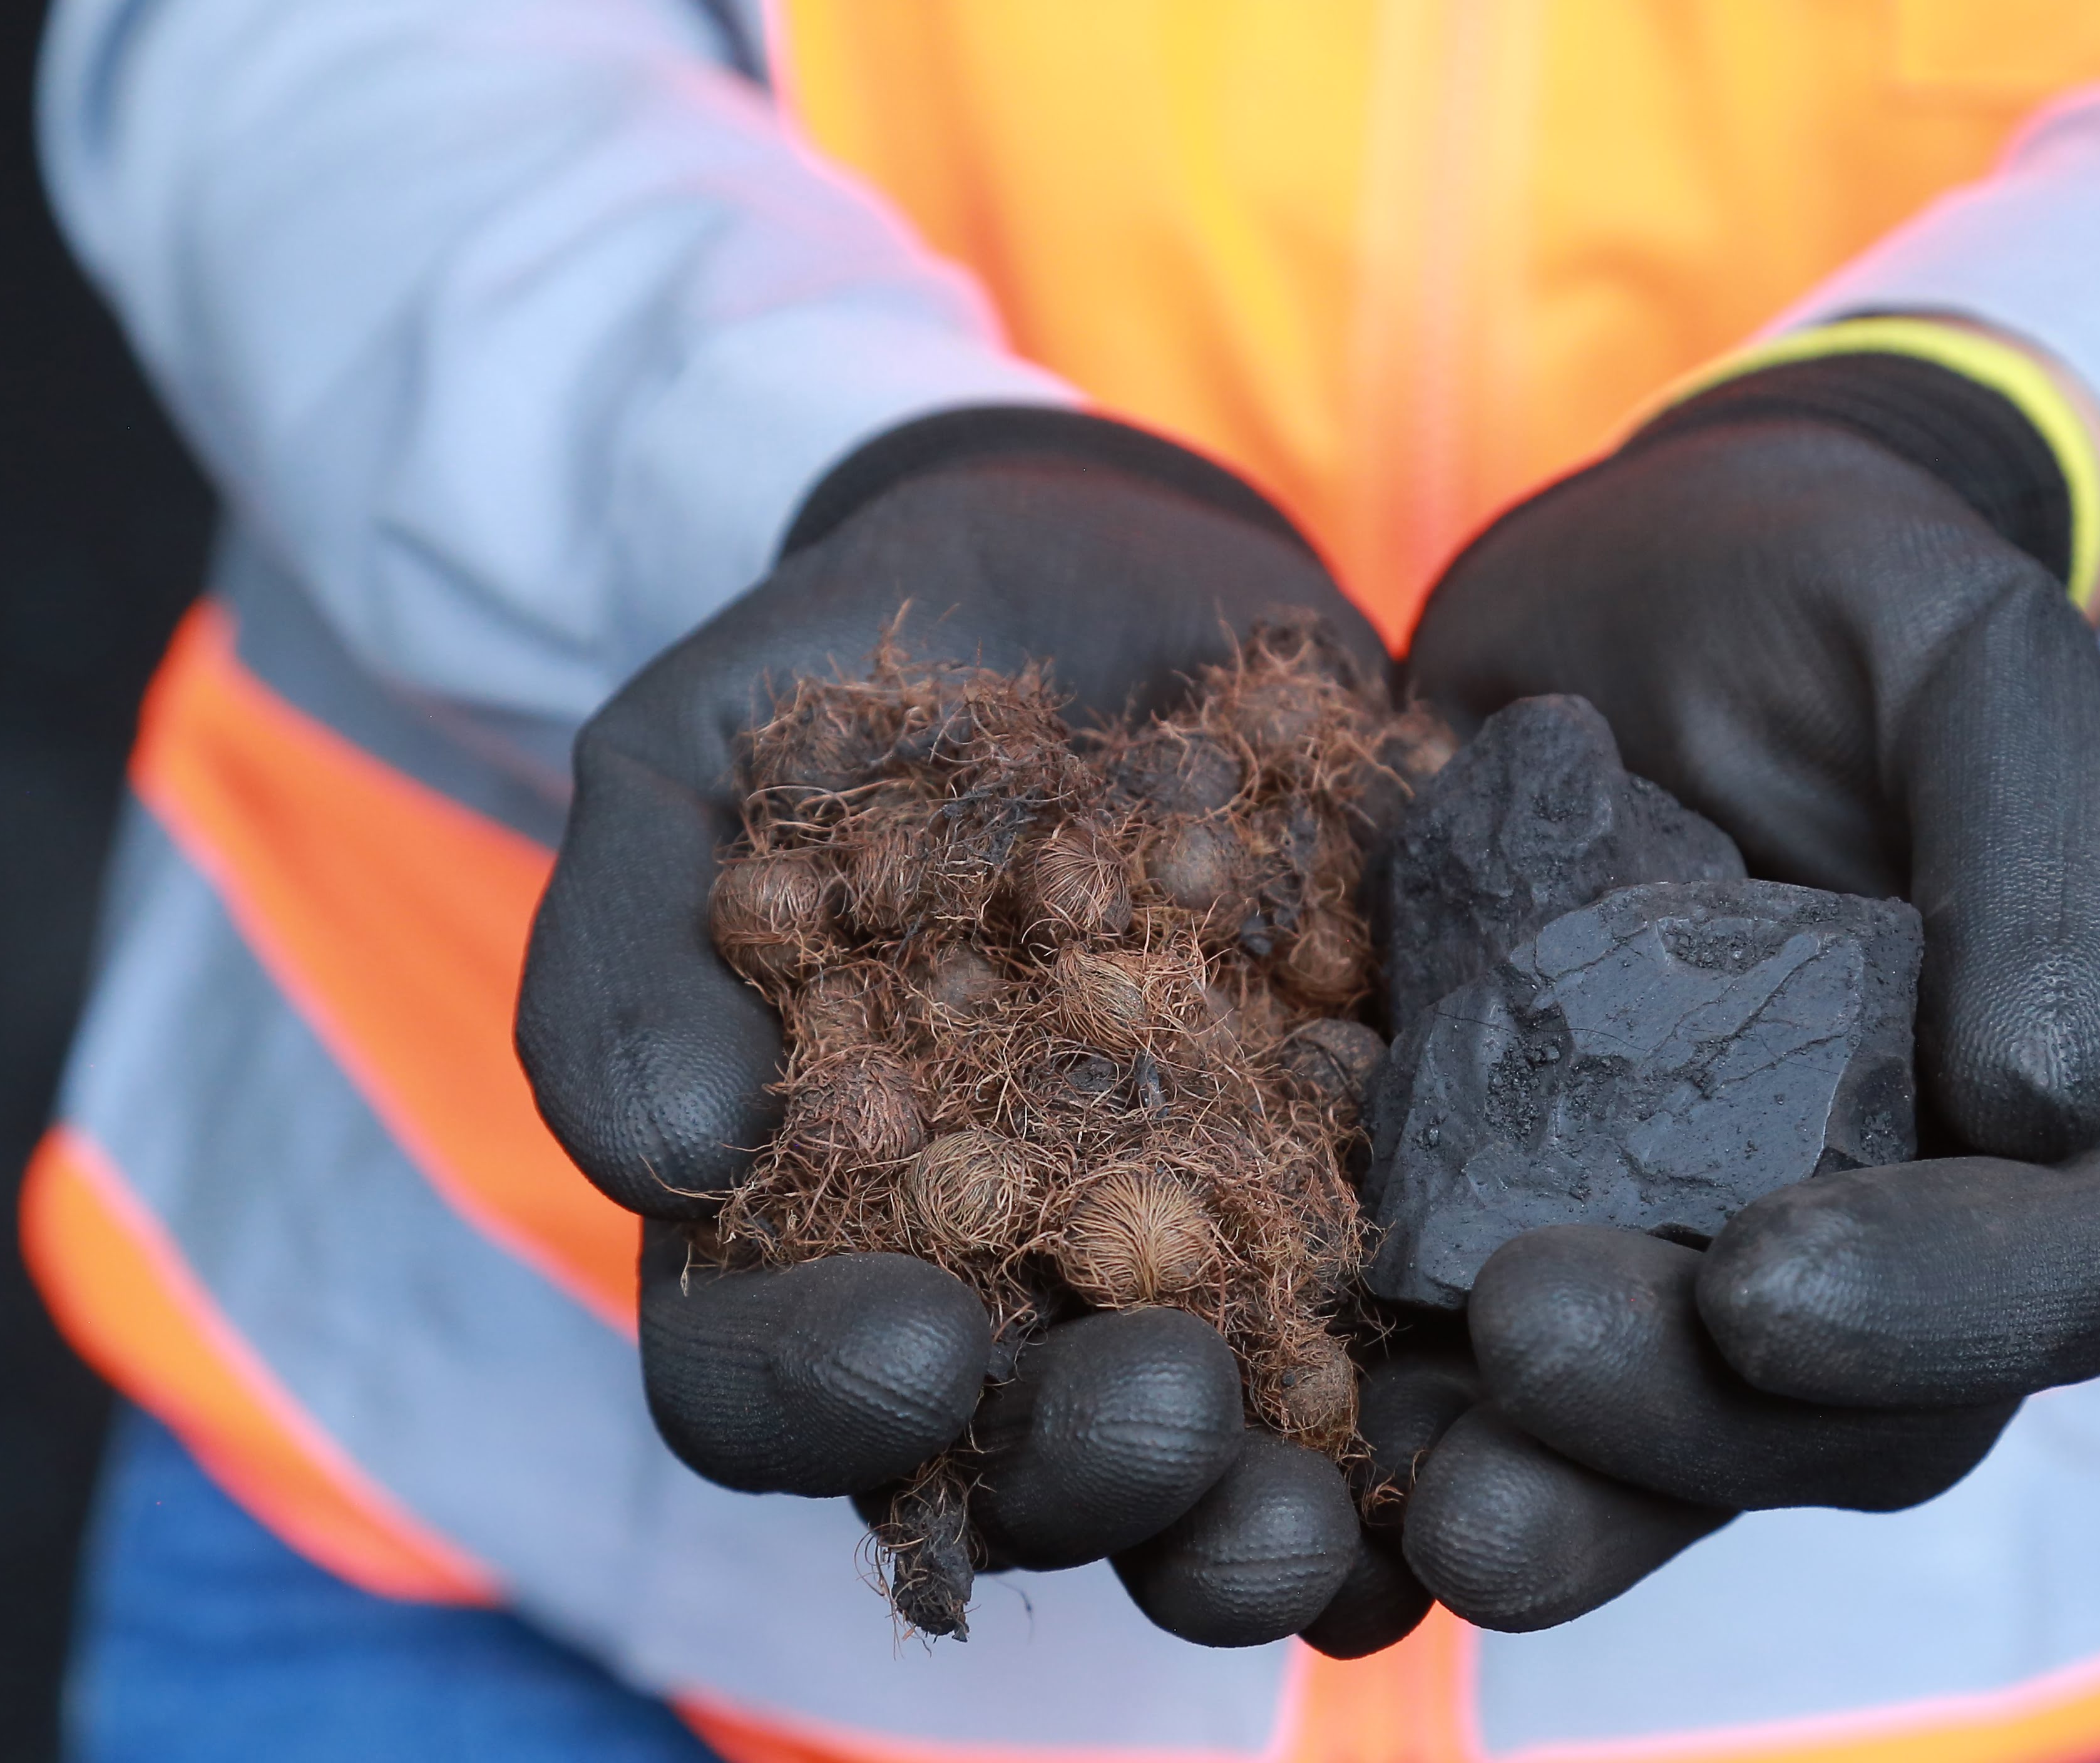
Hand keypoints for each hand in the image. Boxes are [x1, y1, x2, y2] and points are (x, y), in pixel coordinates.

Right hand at [518, 408, 1378, 1644]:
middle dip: (1081, 1473)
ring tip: (1320, 1508)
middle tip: (1170, 1406)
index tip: (919, 1343)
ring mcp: (1173, 1271)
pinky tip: (1468, 1446)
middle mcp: (983, 1292)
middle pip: (996, 1472)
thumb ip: (631, 938)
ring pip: (1192, 1477)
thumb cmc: (871, 677)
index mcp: (794, 1224)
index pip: (751, 1383)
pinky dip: (1418, 1440)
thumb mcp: (698, 753)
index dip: (817, 1400)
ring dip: (1247, 1525)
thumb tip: (666, 1159)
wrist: (1119, 574)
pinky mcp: (1340, 1215)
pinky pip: (1380, 1377)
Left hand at [1390, 353, 2099, 1630]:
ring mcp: (1711, 1264)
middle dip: (1693, 1421)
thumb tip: (2051, 1093)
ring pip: (1677, 1456)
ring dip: (1564, 1496)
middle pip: (1851, 1420)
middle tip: (1523, 1340)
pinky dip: (1429, 1436)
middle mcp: (1894, 1228)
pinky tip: (1323, 1432)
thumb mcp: (1955, 642)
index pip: (2055, 1277)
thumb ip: (2046, 834)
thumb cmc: (1823, 599)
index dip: (1931, 1310)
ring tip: (1433, 1500)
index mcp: (2037, 1112)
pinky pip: (1508, 1398)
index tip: (1759, 1283)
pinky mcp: (1544, 1251)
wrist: (1617, 597)